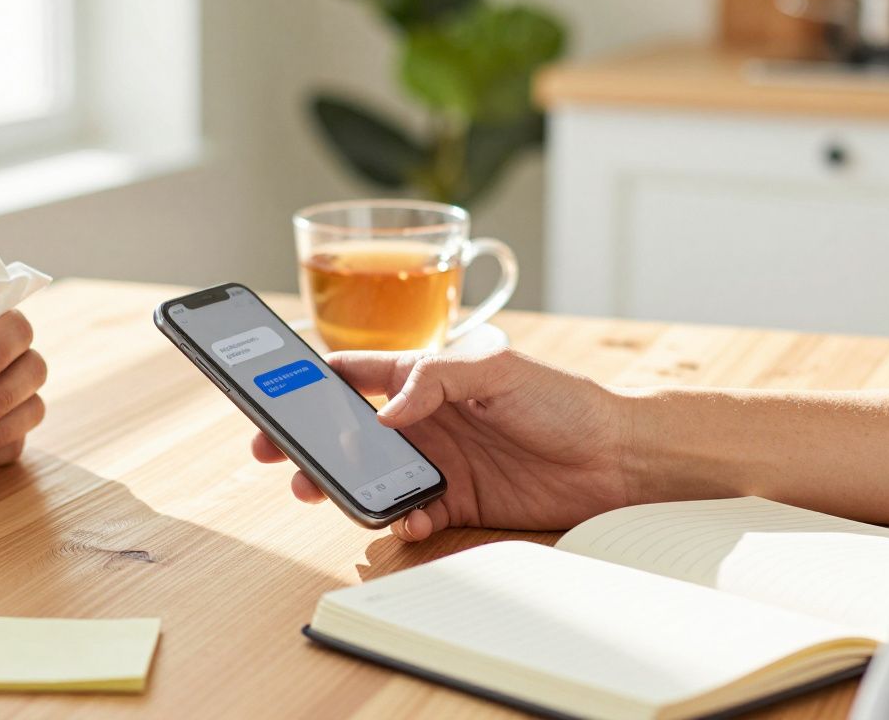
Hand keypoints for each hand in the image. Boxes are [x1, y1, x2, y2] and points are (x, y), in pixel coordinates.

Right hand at [251, 349, 635, 540]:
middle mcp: (423, 420)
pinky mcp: (456, 501)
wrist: (616, 459)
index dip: (309, 382)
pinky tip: (404, 516)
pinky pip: (410, 511)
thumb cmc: (562, 401)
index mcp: (425, 378)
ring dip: (342, 484)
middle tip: (275, 455)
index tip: (272, 394)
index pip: (353, 374)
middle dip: (307, 441)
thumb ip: (437, 379)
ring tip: (320, 490)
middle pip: (347, 431)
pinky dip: (398, 517)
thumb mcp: (497, 371)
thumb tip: (385, 410)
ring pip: (370, 475)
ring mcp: (437, 462)